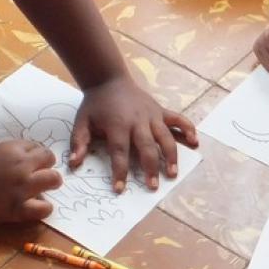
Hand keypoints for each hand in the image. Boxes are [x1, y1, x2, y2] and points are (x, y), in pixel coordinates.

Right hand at [0, 141, 60, 223]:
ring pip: (54, 179)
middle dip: (46, 165)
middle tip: (39, 173)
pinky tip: (36, 206)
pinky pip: (45, 208)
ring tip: (43, 187)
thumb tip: (26, 159)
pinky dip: (44, 207)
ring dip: (51, 182)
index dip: (35, 155)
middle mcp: (22, 166)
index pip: (37, 146)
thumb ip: (10, 154)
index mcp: (12, 149)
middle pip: (50, 159)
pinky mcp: (19, 209)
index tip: (31, 161)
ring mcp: (23, 188)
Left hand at [69, 79, 196, 191]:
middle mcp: (138, 120)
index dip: (120, 171)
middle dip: (150, 168)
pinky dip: (188, 129)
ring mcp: (152, 115)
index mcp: (118, 124)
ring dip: (171, 155)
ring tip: (172, 173)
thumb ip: (78, 143)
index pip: (119, 152)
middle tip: (153, 186)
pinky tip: (195, 142)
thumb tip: (73, 163)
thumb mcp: (81, 122)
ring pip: (166, 137)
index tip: (119, 189)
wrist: (109, 79)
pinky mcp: (161, 111)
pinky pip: (178, 119)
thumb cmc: (95, 105)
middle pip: (147, 147)